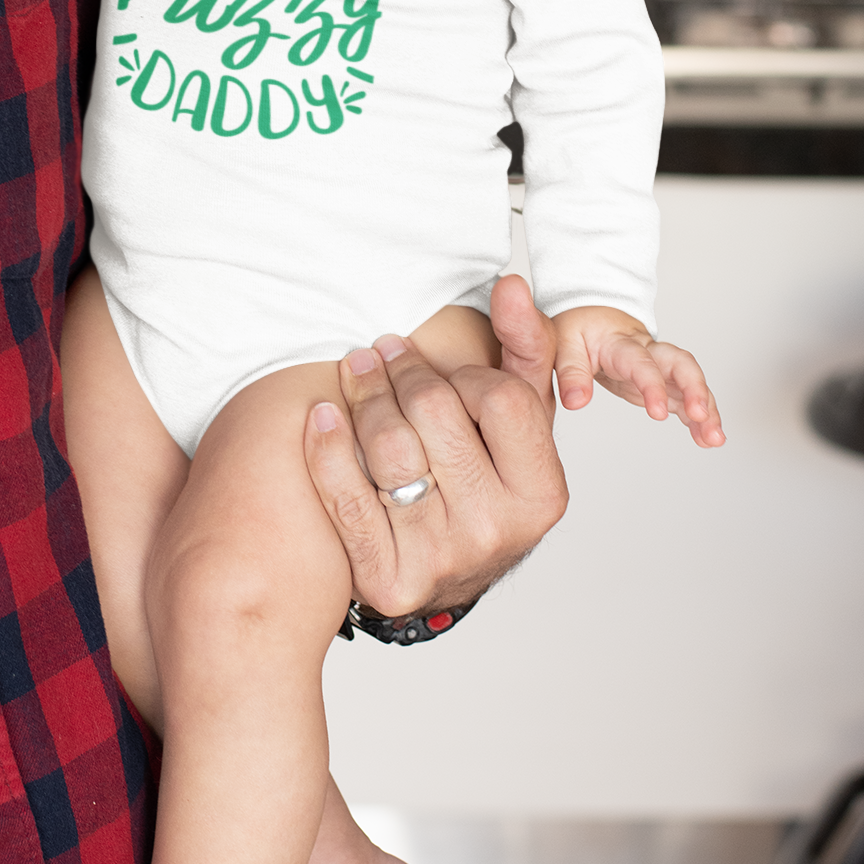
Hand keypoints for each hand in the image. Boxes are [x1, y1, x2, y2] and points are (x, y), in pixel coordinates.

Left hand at [301, 277, 567, 617]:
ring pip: (388, 449)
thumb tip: (512, 285)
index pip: (499, 398)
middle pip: (435, 415)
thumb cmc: (487, 482)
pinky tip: (321, 414)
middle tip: (380, 350)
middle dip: (402, 372)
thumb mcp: (522, 424)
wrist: (449, 575)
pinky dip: (328, 448)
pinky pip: (347, 499)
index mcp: (542, 493)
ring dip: (363, 396)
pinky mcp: (389, 578)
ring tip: (355, 370)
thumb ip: (525, 350)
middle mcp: (497, 530)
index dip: (463, 373)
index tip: (440, 369)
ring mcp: (442, 558)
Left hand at [551, 304, 723, 447]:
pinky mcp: (663, 381)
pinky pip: (687, 398)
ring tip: (715, 438)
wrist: (594, 316)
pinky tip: (707, 438)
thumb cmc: (581, 328)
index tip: (658, 413)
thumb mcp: (564, 343)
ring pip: (691, 383)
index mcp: (621, 343)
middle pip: (681, 364)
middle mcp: (649, 352)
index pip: (641, 363)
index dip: (653, 386)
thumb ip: (570, 372)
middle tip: (702, 416)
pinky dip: (699, 418)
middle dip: (696, 389)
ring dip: (707, 409)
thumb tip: (576, 402)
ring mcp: (660, 366)